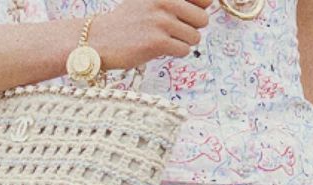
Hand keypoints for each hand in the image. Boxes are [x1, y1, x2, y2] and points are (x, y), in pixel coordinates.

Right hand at [88, 0, 211, 70]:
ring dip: (183, 41)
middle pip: (203, 19)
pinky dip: (176, 52)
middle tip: (173, 29)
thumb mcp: (153, 0)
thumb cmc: (133, 19)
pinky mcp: (158, 42)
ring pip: (195, 37)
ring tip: (163, 37)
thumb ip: (179, 1)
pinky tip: (160, 46)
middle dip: (192, 28)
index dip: (200, 8)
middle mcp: (164, 0)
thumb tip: (209, 3)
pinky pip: (185, 50)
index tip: (186, 14)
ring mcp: (161, 21)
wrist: (103, 37)